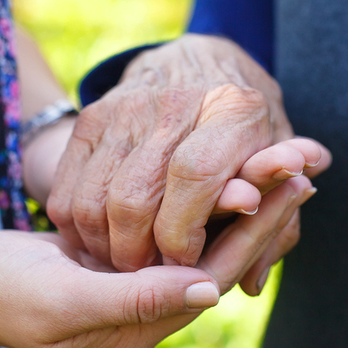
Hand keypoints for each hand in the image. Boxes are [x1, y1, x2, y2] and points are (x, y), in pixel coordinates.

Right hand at [0, 166, 313, 347]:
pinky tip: (206, 178)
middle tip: (294, 168)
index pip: (210, 280)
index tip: (289, 187)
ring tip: (262, 166)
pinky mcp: (107, 264)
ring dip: (225, 207)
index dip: (252, 234)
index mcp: (135, 330)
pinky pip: (161, 237)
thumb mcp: (62, 298)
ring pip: (189, 247)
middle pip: (210, 261)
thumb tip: (209, 288)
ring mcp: (123, 287)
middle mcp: (138, 313)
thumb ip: (134, 299)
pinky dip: (187, 207)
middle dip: (252, 218)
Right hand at [47, 34, 329, 271]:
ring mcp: (124, 107)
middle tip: (149, 275)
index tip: (186, 264)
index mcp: (234, 109)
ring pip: (94, 201)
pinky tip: (100, 241)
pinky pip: (69, 192)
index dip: (183, 234)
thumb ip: (276, 226)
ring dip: (103, 248)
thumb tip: (251, 283)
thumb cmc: (244, 130)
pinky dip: (78, 229)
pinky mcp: (90, 119)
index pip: (194, 178)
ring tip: (125, 262)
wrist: (194, 65)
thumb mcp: (278, 171)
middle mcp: (175, 101)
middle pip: (134, 199)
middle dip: (137, 254)